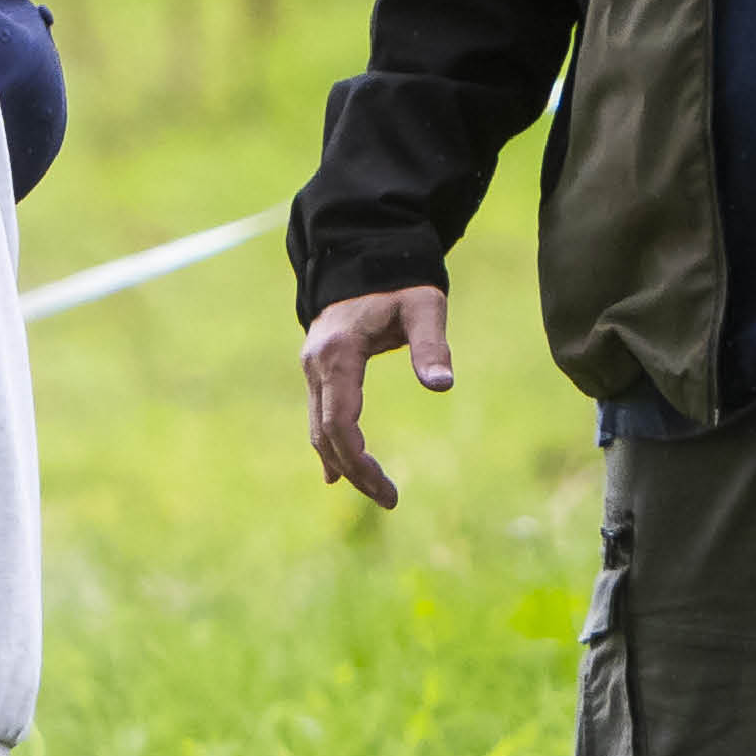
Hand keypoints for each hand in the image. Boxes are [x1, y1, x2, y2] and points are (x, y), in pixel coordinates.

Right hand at [303, 283, 453, 507]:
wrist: (366, 256)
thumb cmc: (401, 283)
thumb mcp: (424, 308)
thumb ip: (431, 345)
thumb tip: (442, 385)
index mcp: (338, 355)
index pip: (340, 422)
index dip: (360, 460)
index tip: (387, 489)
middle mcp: (316, 365)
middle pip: (327, 433)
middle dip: (355, 470)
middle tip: (390, 500)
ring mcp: (313, 368)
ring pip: (319, 428)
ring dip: (343, 463)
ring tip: (377, 491)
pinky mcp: (319, 369)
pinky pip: (319, 415)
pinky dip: (329, 445)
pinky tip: (337, 475)